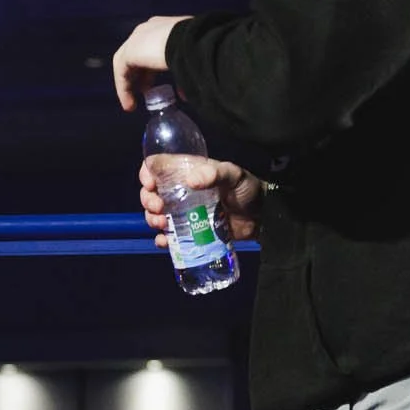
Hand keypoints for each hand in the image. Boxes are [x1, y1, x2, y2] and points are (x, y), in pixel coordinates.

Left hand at [112, 16, 187, 110]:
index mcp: (162, 27)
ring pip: (125, 64)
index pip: (150, 47)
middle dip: (139, 76)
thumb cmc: (196, 48)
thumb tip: (184, 94)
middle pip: (135, 55)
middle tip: (144, 92)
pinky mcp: (130, 51)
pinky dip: (123, 89)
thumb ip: (183, 74)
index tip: (153, 85)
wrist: (191, 41)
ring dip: (128, 85)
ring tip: (132, 104)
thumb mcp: (189, 60)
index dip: (150, 68)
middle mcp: (147, 30)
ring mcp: (136, 39)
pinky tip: (129, 104)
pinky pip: (121, 72)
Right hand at [138, 157, 262, 246]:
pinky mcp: (190, 232)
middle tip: (159, 208)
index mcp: (189, 172)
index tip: (150, 184)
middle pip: (152, 193)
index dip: (147, 173)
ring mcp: (184, 213)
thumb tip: (190, 180)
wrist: (262, 217)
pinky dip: (163, 240)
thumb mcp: (234, 175)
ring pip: (157, 215)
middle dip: (148, 200)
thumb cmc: (248, 189)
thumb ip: (215, 174)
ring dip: (152, 220)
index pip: (159, 167)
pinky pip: (170, 237)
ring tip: (162, 224)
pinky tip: (165, 242)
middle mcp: (182, 191)